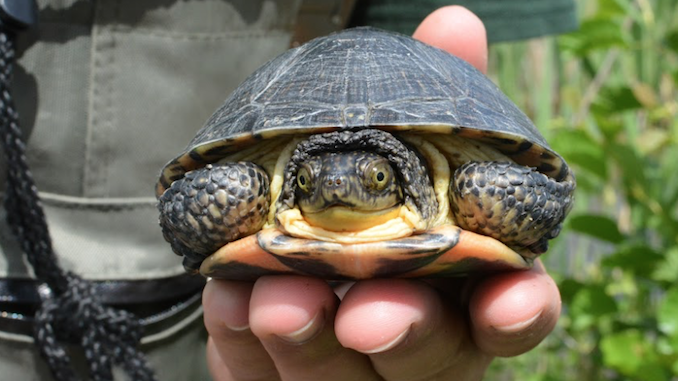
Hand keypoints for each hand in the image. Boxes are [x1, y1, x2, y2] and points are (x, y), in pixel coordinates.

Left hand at [202, 6, 560, 380]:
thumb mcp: (398, 147)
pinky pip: (260, 372)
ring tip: (276, 299)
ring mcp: (348, 368)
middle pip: (430, 356)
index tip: (511, 297)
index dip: (517, 309)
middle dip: (406, 332)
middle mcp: (416, 334)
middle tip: (368, 314)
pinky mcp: (279, 378)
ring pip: (341, 375)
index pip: (512, 311)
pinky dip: (243, 336)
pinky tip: (230, 298)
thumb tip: (457, 21)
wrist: (274, 238)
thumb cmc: (360, 194)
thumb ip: (427, 100)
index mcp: (460, 282)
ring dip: (310, 336)